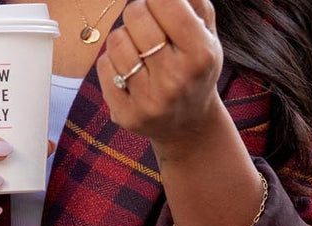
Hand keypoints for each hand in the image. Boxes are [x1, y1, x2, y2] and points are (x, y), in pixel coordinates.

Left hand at [97, 0, 223, 151]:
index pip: (163, 1)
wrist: (188, 126)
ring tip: (140, 52)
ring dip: (125, 38)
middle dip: (139, 14)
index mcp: (200, 54)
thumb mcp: (207, 34)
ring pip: (116, 40)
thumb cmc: (194, 68)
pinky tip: (130, 74)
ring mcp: (149, 101)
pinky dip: (113, 63)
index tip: (160, 8)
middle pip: (135, 14)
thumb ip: (192, 1)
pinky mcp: (127, 115)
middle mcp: (175, 79)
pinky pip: (104, 65)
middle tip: (148, 29)